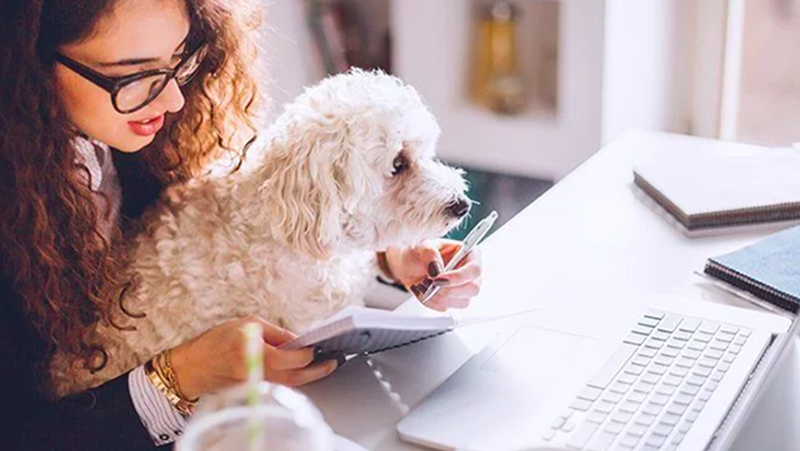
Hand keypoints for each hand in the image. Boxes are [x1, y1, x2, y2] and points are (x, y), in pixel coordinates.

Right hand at [169, 316, 337, 398]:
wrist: (194, 366)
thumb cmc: (217, 341)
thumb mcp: (247, 324)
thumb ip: (276, 333)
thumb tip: (298, 340)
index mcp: (253, 350)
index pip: (289, 358)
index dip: (307, 354)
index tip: (319, 348)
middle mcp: (255, 370)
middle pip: (294, 376)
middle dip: (317, 370)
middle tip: (332, 362)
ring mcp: (255, 384)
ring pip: (290, 383)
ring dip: (309, 376)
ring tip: (324, 365)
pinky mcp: (255, 391)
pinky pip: (280, 385)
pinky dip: (295, 379)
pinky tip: (304, 371)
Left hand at [384, 239, 482, 311]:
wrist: (407, 266)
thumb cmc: (419, 253)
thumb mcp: (423, 246)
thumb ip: (430, 254)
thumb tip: (437, 270)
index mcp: (469, 254)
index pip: (475, 269)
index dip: (459, 276)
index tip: (440, 278)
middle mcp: (469, 273)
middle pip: (473, 289)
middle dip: (449, 289)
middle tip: (431, 283)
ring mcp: (463, 289)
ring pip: (462, 302)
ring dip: (439, 296)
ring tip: (425, 284)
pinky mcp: (453, 300)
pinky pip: (446, 307)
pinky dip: (432, 301)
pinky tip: (425, 290)